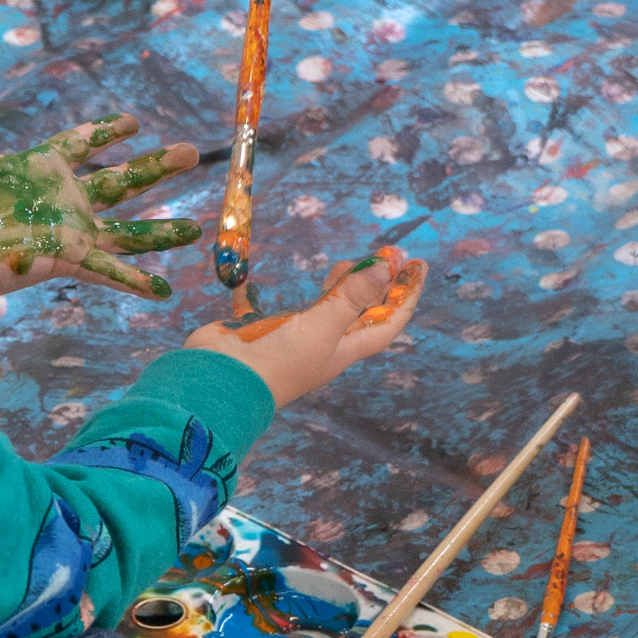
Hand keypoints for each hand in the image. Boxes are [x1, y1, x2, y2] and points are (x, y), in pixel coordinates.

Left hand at [0, 55, 200, 315]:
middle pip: (122, 181)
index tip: (133, 123)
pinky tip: (163, 290)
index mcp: (44, 169)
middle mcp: (64, 199)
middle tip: (191, 153)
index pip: (82, 144)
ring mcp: (70, 230)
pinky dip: (134, 280)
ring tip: (195, 229)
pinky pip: (107, 270)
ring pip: (126, 230)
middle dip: (156, 167)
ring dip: (160, 231)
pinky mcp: (68, 257)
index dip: (106, 133)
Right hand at [186, 246, 426, 407]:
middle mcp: (323, 345)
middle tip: (386, 255)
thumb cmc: (277, 362)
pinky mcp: (267, 329)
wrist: (219, 382)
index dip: (406, 297)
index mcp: (342, 350)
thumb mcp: (320, 328)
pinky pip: (287, 308)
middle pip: (360, 314)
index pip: (386, 323)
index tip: (418, 267)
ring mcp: (294, 338)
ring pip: (327, 309)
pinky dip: (294, 293)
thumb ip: (351, 296)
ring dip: (342, 286)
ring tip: (347, 263)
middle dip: (377, 286)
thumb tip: (388, 269)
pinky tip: (296, 277)